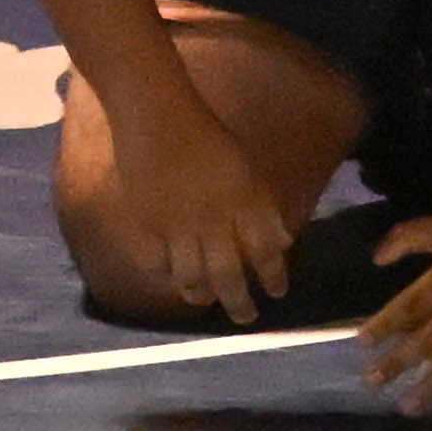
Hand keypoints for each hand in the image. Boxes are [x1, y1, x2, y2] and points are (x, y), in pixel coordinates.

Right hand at [100, 94, 298, 323]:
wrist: (155, 112)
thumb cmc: (204, 132)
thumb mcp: (244, 167)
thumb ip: (262, 208)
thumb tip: (284, 241)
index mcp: (242, 202)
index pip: (265, 253)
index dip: (274, 277)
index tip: (277, 294)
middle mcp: (214, 221)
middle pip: (229, 277)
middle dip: (240, 304)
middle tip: (246, 318)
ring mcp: (178, 226)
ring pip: (192, 279)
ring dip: (201, 296)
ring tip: (205, 301)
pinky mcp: (147, 224)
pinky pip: (158, 263)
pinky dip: (165, 273)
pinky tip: (171, 274)